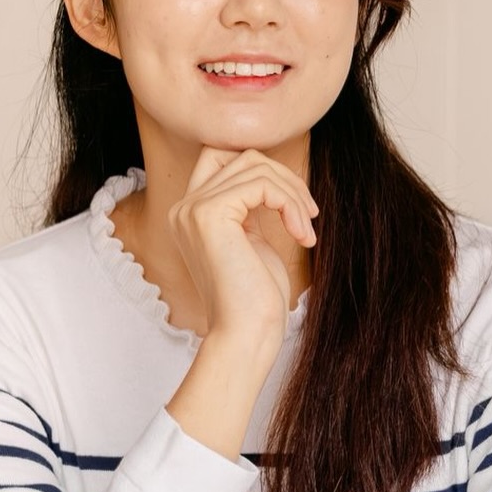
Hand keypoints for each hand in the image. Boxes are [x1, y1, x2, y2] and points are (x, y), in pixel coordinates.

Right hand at [168, 147, 317, 349]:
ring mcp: (193, 209)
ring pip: (255, 166)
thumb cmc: (256, 299)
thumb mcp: (252, 242)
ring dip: (292, 193)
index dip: (263, 172)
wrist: (247, 336)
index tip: (292, 206)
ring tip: (306, 229)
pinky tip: (301, 235)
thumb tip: (271, 174)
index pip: (222, 159)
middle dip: (282, 178)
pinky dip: (290, 204)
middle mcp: (183, 208)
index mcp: (190, 215)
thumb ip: (250, 207)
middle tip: (307, 213)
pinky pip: (261, 184)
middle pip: (240, 156)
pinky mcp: (210, 214)